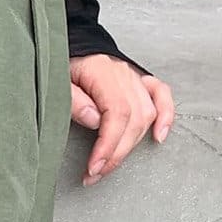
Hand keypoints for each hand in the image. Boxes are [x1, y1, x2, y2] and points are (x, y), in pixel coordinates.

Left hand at [69, 54, 175, 184]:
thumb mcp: (55, 81)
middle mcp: (123, 74)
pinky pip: (161, 96)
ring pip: (146, 115)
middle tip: (95, 174)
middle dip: (115, 154)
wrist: (69, 47)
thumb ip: (73, 100)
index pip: (116, 113)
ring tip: (109, 166)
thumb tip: (95, 120)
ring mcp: (134, 77)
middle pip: (133, 119)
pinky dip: (166, 116)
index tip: (94, 166)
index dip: (108, 145)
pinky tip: (159, 137)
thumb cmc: (60, 65)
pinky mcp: (139, 81)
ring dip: (130, 146)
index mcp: (102, 71)